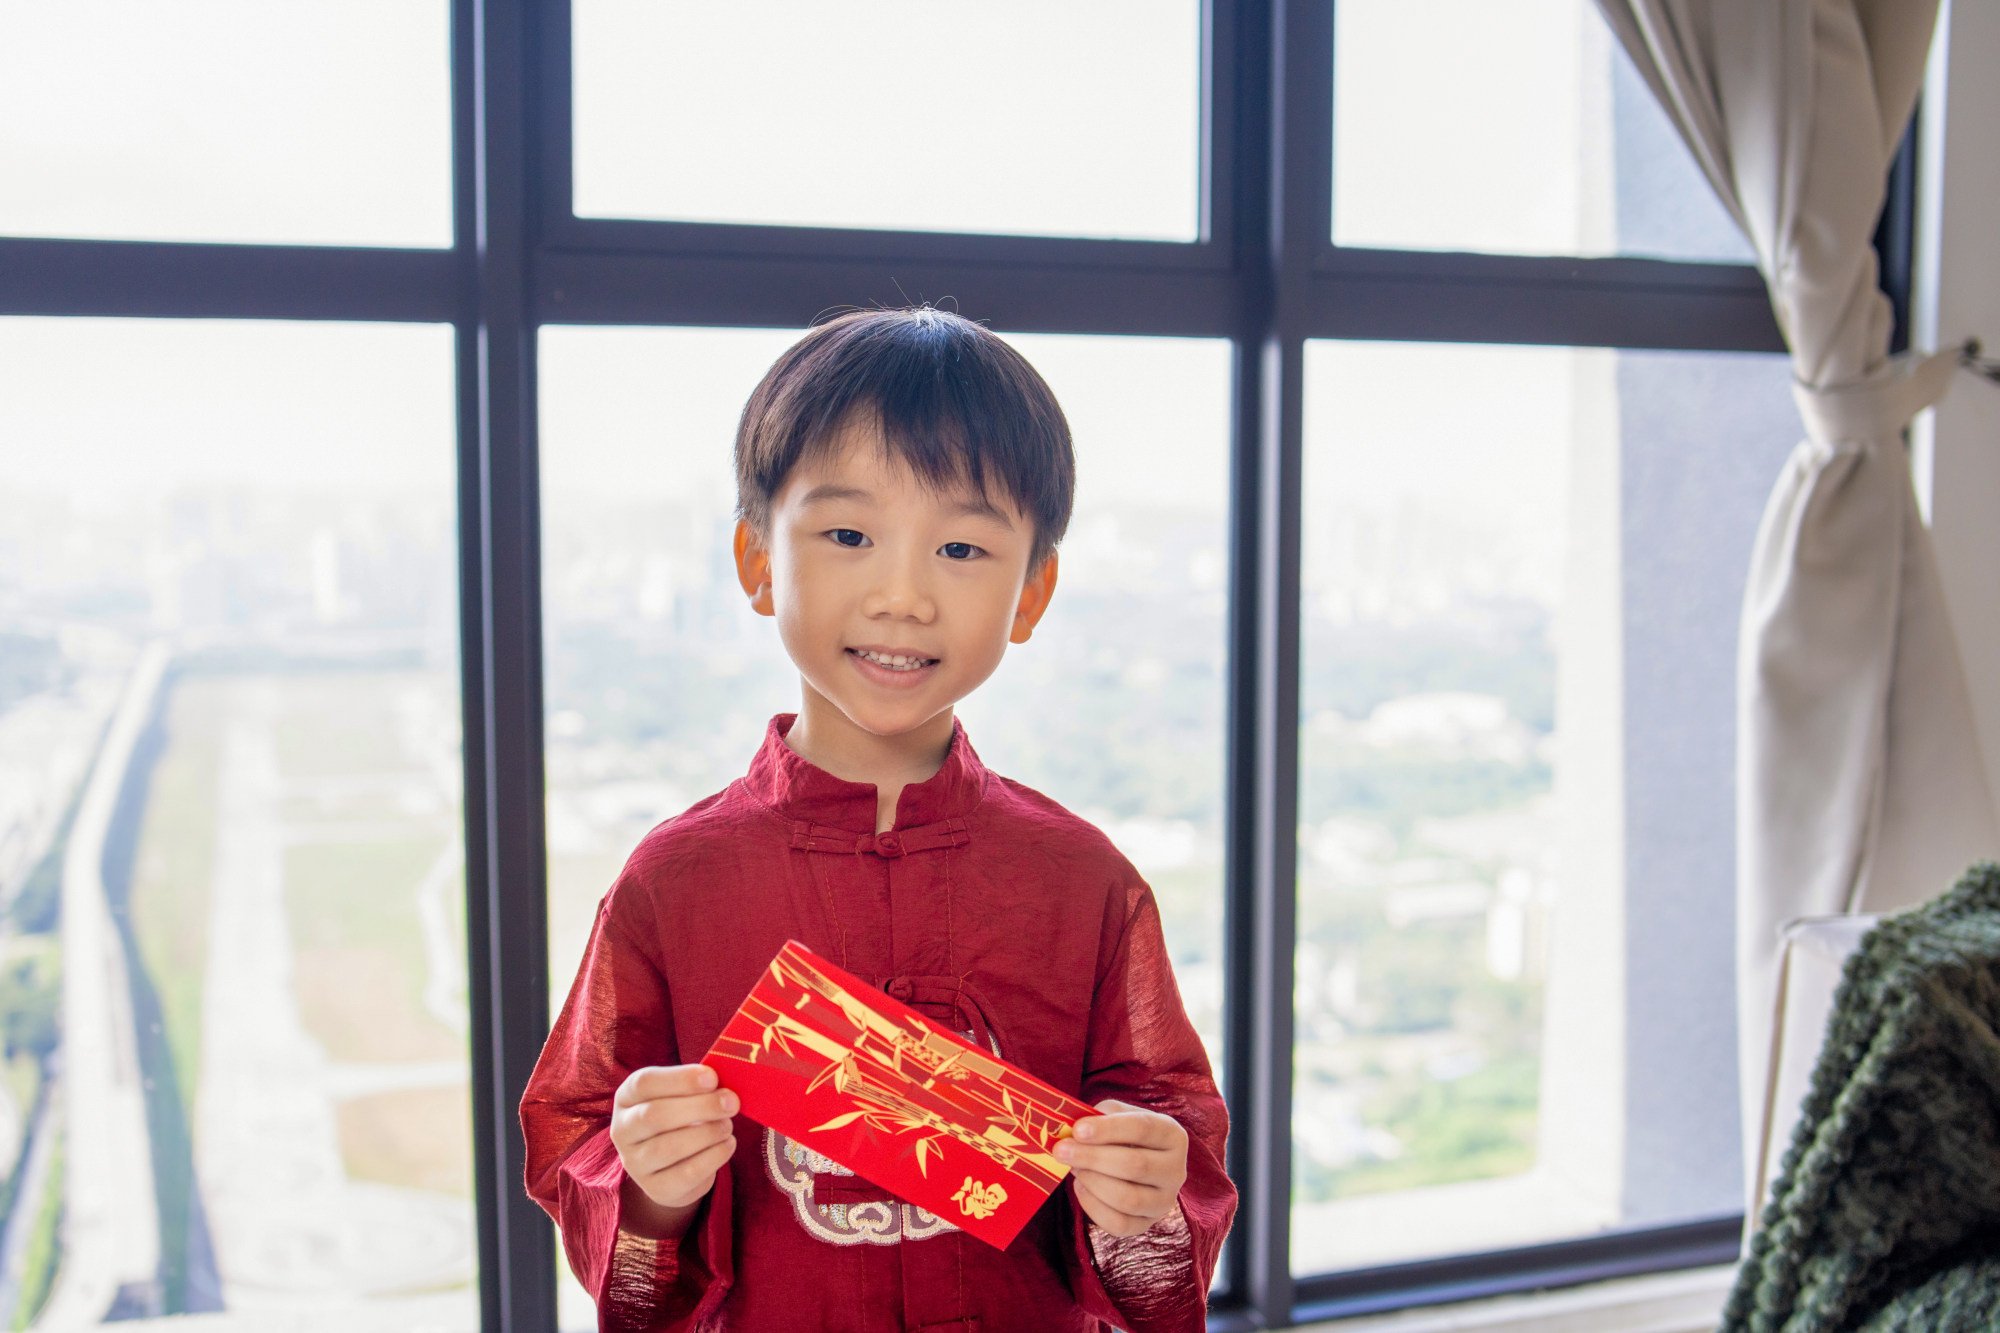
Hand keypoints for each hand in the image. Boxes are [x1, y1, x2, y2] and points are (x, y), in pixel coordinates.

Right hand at [610, 1063, 738, 1234]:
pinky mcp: (654, 1189)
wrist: (673, 1166)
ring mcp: (634, 1163)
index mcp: (627, 1097)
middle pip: (655, 1115)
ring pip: (668, 1147)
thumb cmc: (680, 1117)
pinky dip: (713, 1156)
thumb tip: (724, 1090)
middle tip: (731, 1103)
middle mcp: (622, 1130)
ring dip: (707, 1133)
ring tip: (728, 1125)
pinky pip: (686, 1173)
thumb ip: (697, 1087)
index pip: (644, 1083)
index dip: (680, 1079)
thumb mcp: (680, 1095)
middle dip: (700, 1107)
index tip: (712, 1078)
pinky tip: (728, 1144)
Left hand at [1053, 1098, 1187, 1236]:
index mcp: (1172, 1135)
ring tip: (1074, 1167)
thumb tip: (1074, 1129)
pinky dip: (1092, 1206)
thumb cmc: (1122, 1134)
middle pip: (1135, 1166)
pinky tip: (1081, 1186)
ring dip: (1092, 1181)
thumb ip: (1099, 1116)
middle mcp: (1176, 1170)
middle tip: (1062, 1150)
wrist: (1134, 1161)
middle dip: (1092, 1157)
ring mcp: (1164, 1201)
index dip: (1108, 1129)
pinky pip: (1119, 1224)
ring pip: (1128, 1199)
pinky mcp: (1147, 1224)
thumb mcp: (1117, 1115)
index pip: (1143, 1129)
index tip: (1078, 1129)